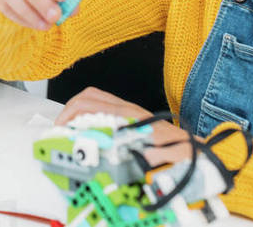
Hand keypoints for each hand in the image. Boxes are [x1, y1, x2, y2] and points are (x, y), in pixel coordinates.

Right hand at [57, 86, 191, 166]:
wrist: (191, 150)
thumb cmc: (176, 152)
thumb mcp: (154, 156)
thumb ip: (135, 155)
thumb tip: (113, 155)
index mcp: (128, 115)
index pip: (89, 104)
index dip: (69, 114)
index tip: (60, 128)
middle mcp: (127, 109)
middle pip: (89, 96)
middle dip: (69, 108)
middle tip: (61, 126)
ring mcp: (129, 110)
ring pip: (96, 98)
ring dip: (79, 109)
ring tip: (70, 126)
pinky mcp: (130, 116)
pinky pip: (104, 106)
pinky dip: (90, 113)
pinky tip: (89, 128)